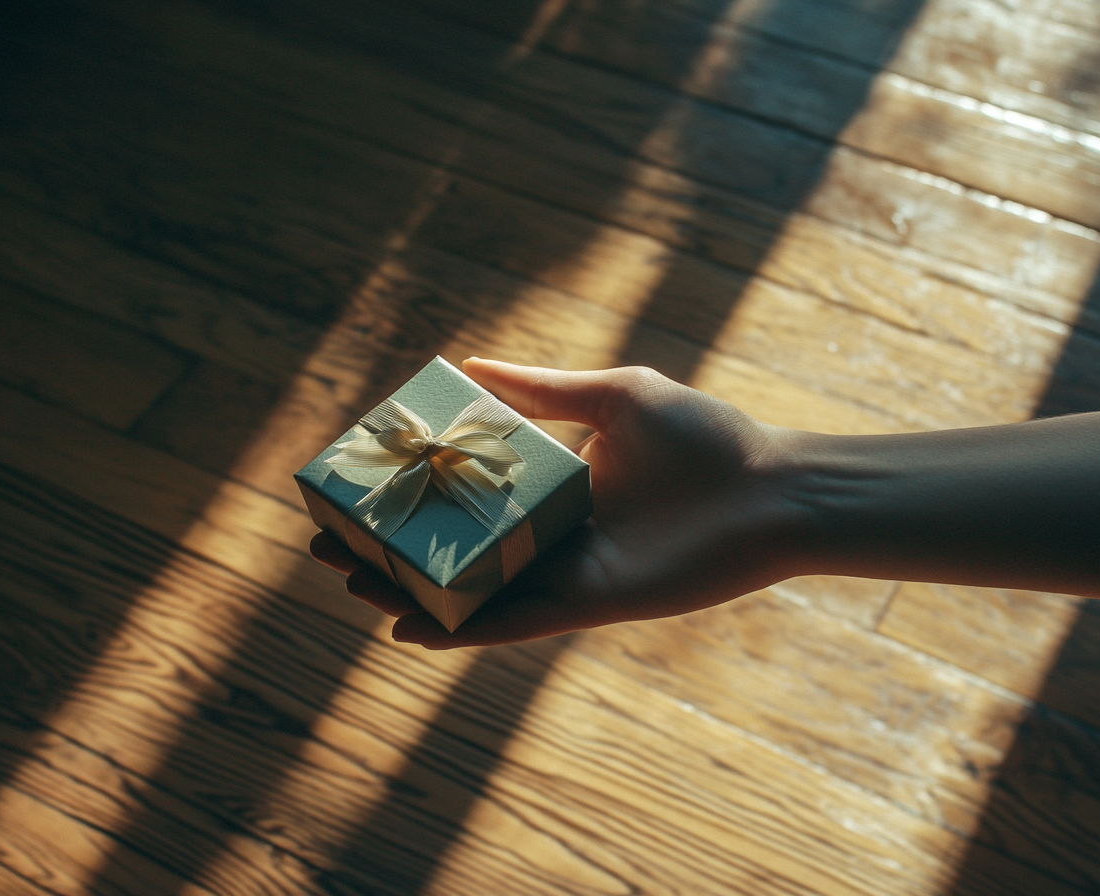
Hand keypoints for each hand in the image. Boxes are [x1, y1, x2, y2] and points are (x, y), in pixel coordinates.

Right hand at [311, 358, 810, 647]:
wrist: (771, 491)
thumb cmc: (704, 437)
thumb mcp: (612, 395)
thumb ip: (542, 390)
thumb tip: (470, 363)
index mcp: (553, 488)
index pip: (463, 500)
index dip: (409, 500)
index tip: (357, 489)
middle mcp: (550, 536)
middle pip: (452, 550)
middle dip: (389, 551)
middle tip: (328, 543)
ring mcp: (564, 573)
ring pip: (470, 593)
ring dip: (408, 593)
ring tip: (351, 581)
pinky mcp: (585, 603)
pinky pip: (511, 623)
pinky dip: (461, 630)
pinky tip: (411, 630)